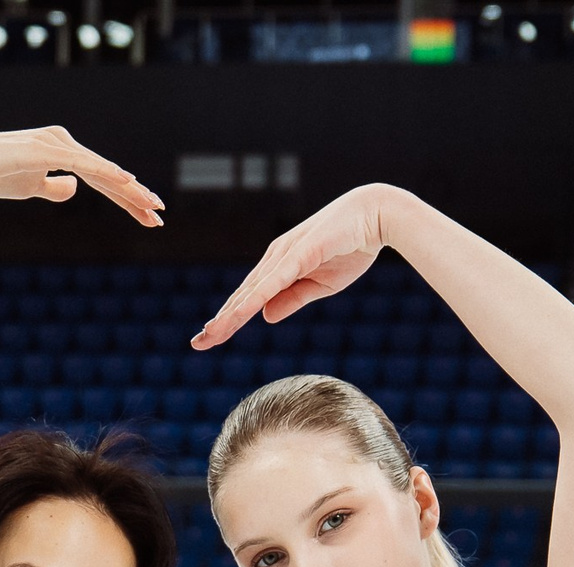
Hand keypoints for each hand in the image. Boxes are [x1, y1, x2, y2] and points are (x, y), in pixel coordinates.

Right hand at [0, 128, 163, 227]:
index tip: (146, 216)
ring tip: (150, 206)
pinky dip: (106, 172)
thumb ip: (52, 187)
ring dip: (127, 190)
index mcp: (62, 151)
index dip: (125, 198)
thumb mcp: (30, 187)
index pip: (101, 178)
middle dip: (134, 197)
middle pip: (107, 175)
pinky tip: (127, 181)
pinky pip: (83, 163)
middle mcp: (63, 142)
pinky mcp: (45, 149)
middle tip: (159, 216)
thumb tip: (74, 189)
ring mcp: (55, 143)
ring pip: (100, 171)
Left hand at [193, 183, 407, 350]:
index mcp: (279, 267)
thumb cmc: (350, 247)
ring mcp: (285, 254)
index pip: (249, 298)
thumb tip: (265, 316)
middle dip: (220, 321)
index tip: (209, 338)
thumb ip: (292, 299)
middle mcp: (276, 259)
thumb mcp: (320, 285)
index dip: (229, 319)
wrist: (375, 216)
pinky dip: (254, 298)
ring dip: (230, 313)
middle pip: (243, 296)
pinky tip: (240, 313)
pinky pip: (272, 281)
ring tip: (210, 334)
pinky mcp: (299, 252)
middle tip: (198, 343)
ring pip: (252, 291)